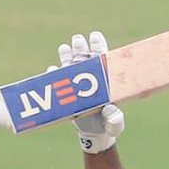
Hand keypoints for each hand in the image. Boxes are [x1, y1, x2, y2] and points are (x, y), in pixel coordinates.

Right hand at [55, 32, 124, 153]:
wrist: (94, 133)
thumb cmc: (108, 125)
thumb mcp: (114, 123)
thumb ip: (115, 118)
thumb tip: (110, 111)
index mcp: (104, 81)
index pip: (102, 60)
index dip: (98, 46)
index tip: (95, 36)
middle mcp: (89, 79)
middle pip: (85, 58)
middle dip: (81, 48)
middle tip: (78, 40)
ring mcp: (76, 84)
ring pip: (70, 65)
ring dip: (67, 55)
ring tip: (65, 47)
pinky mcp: (65, 92)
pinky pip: (57, 80)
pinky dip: (54, 74)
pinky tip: (53, 69)